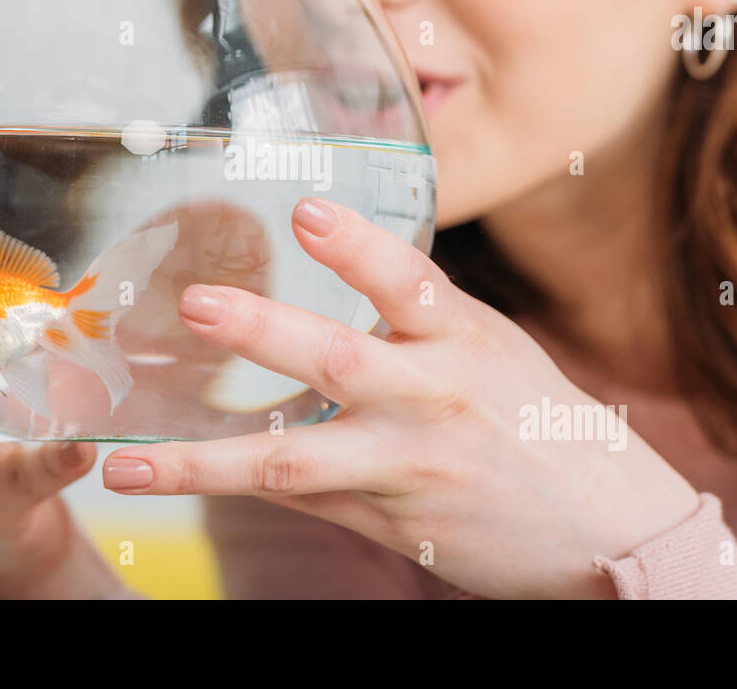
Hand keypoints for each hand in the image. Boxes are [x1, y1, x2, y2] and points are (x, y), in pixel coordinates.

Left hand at [101, 197, 699, 597]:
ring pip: (295, 460)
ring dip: (204, 463)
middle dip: (263, 332)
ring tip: (129, 462)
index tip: (305, 208)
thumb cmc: (540, 419)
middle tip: (196, 305)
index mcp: (466, 340)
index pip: (410, 280)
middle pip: (339, 360)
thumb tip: (341, 260)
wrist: (608, 527)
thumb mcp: (494, 348)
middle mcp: (435, 397)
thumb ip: (418, 314)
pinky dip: (237, 484)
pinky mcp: (393, 521)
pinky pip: (303, 498)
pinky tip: (171, 476)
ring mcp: (408, 465)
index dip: (357, 245)